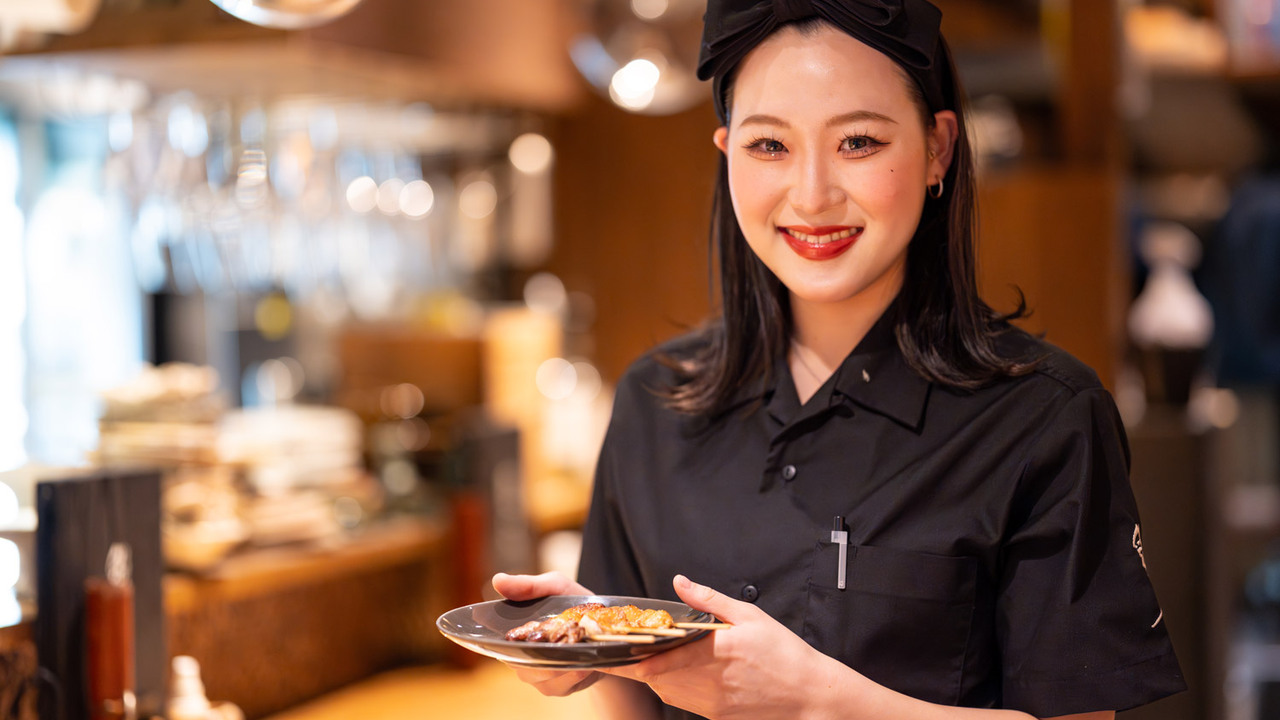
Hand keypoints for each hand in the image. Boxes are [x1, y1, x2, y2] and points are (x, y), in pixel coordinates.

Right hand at [490, 571, 601, 696]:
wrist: (606, 628)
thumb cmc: (572, 603)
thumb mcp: (555, 587)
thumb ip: (529, 586)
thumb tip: (497, 580)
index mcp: (515, 635)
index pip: (501, 644)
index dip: (515, 641)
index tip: (535, 634)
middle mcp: (522, 659)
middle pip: (524, 664)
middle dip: (545, 654)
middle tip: (564, 641)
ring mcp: (539, 677)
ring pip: (543, 677)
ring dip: (562, 664)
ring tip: (578, 650)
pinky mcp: (558, 688)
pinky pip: (560, 685)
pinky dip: (573, 675)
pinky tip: (584, 664)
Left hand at [598, 575, 852, 718]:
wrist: (811, 697)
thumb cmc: (785, 654)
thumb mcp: (751, 617)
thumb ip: (710, 600)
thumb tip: (680, 581)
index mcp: (717, 651)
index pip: (662, 659)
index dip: (632, 659)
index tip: (609, 652)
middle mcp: (710, 681)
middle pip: (657, 678)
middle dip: (633, 666)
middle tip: (611, 653)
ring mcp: (713, 704)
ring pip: (667, 692)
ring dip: (651, 678)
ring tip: (636, 661)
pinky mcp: (719, 718)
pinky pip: (685, 704)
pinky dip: (672, 690)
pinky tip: (672, 676)